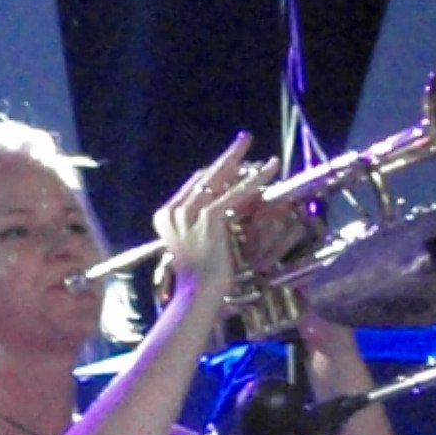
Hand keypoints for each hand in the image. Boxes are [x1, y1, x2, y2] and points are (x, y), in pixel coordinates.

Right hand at [152, 133, 277, 305]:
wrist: (198, 295)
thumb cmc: (200, 278)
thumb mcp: (196, 243)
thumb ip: (202, 222)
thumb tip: (224, 202)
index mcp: (165, 215)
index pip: (195, 183)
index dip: (219, 170)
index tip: (236, 161)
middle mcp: (174, 210)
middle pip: (207, 175)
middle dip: (230, 156)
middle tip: (246, 139)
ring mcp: (189, 212)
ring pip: (223, 180)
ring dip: (247, 165)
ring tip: (267, 159)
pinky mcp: (209, 217)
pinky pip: (236, 193)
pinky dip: (256, 181)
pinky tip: (270, 172)